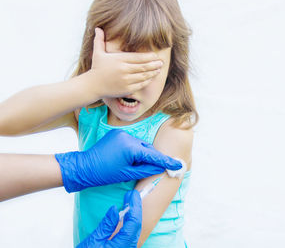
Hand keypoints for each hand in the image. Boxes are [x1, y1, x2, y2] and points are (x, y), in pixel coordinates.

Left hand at [55, 129, 181, 192]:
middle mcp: (128, 137)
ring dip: (143, 153)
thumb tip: (160, 167)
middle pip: (148, 148)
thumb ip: (146, 169)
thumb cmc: (104, 174)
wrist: (84, 167)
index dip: (166, 161)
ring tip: (137, 165)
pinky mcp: (117, 133)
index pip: (153, 155)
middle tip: (159, 168)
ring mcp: (122, 133)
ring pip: (140, 145)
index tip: (178, 165)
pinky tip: (130, 158)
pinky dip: (135, 149)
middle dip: (153, 157)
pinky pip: (132, 141)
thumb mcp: (127, 174)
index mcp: (130, 147)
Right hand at [77, 190, 141, 247]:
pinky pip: (130, 235)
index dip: (135, 206)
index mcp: (122, 245)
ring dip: (133, 215)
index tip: (133, 195)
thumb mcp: (94, 240)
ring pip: (135, 230)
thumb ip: (107, 224)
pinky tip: (126, 216)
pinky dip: (130, 223)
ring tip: (129, 202)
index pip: (134, 222)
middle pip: (137, 226)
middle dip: (135, 209)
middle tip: (131, 195)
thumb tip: (115, 209)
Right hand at [88, 27, 162, 97]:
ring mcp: (126, 80)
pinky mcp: (127, 89)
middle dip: (154, 64)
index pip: (138, 57)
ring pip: (144, 76)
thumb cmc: (97, 68)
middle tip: (161, 62)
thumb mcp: (97, 53)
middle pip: (144, 66)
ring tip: (159, 69)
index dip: (149, 57)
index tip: (155, 56)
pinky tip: (151, 77)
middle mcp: (124, 70)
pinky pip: (140, 84)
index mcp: (119, 59)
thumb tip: (97, 28)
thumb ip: (99, 40)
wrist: (92, 85)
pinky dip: (147, 81)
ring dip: (153, 72)